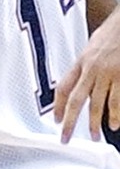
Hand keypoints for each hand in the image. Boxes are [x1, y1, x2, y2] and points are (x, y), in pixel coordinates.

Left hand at [55, 7, 119, 142]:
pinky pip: (117, 99)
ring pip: (97, 104)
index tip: (56, 120)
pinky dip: (115, 114)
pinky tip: (114, 124)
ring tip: (95, 136)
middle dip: (69, 122)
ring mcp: (108, 73)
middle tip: (66, 137)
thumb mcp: (92, 47)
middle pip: (76, 101)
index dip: (57, 106)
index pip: (63, 88)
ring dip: (95, 123)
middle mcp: (91, 69)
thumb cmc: (113, 32)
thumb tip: (80, 81)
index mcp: (81, 62)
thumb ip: (86, 65)